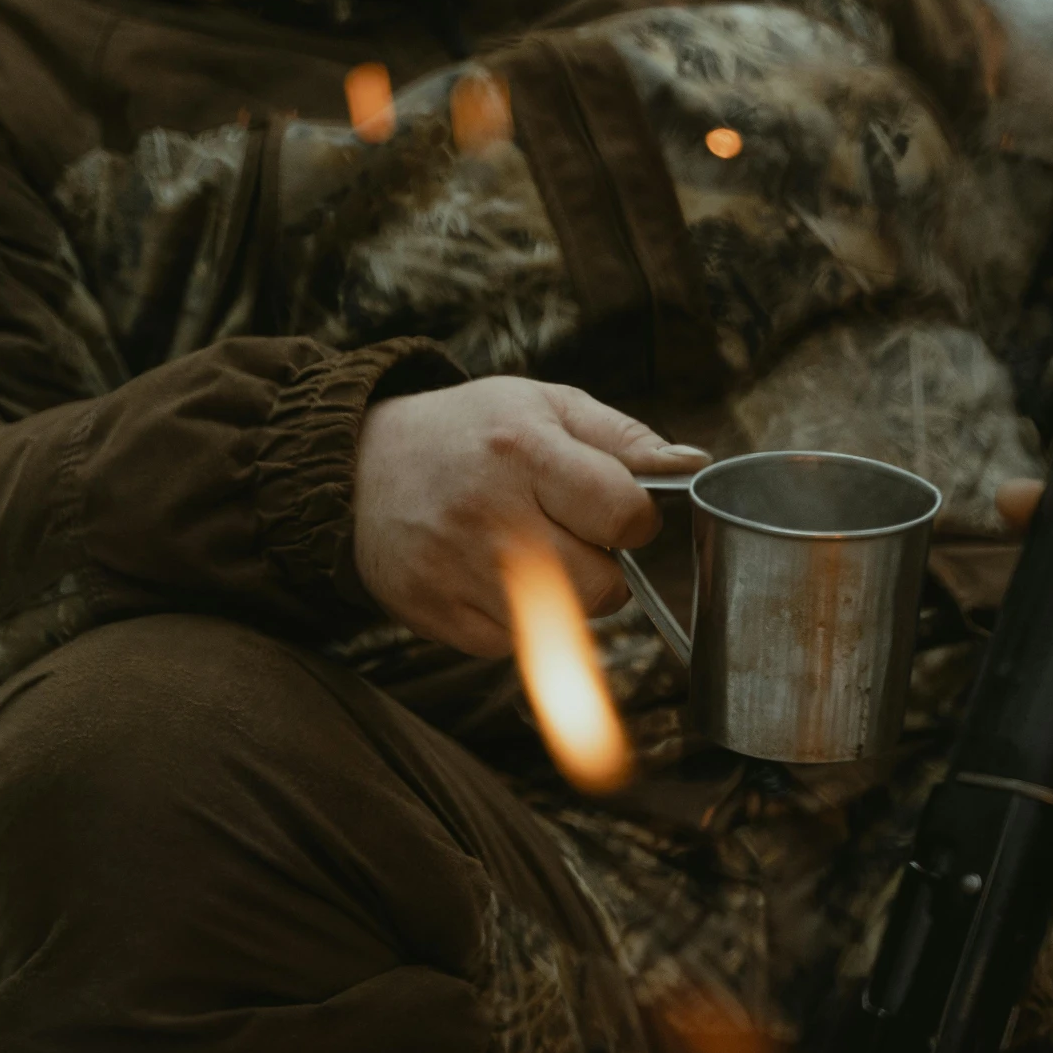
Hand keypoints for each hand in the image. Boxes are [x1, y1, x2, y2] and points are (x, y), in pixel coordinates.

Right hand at [353, 377, 710, 656]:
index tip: (612, 507)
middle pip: (605, 587)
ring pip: (566, 627)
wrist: (357, 469)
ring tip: (528, 552)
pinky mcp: (435, 615)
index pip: (626, 516)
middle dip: (603, 565)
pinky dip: (517, 621)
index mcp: (522, 451)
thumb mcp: (545, 406)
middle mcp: (488, 516)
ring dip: (565, 598)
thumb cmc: (469, 432)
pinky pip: (514, 646)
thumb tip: (695, 467)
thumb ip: (625, 439)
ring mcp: (457, 572)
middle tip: (566, 533)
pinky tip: (488, 575)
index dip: (634, 518)